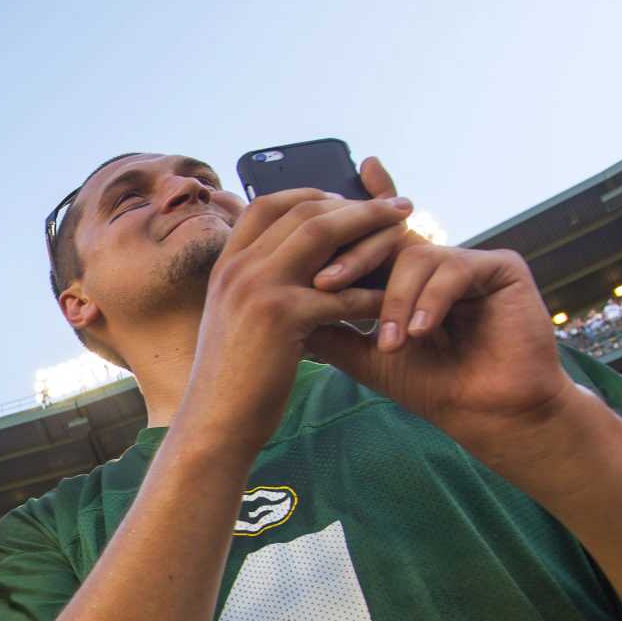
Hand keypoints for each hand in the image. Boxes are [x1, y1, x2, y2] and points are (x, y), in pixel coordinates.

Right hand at [179, 181, 404, 443]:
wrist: (214, 424)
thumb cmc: (231, 381)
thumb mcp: (234, 322)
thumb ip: (256, 290)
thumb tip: (300, 271)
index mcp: (226, 266)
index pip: (267, 204)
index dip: (312, 195)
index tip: (347, 202)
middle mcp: (237, 268)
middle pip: (303, 212)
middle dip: (356, 205)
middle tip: (397, 207)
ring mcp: (256, 288)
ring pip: (323, 235)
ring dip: (371, 229)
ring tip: (407, 230)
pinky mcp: (281, 317)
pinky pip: (341, 292)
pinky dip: (371, 293)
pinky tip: (393, 300)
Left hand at [306, 159, 577, 453]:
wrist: (482, 413)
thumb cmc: (427, 385)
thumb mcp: (363, 354)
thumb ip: (327, 327)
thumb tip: (276, 305)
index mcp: (401, 274)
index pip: (366, 240)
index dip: (339, 228)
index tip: (299, 232)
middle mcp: (434, 260)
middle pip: (382, 235)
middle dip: (350, 259)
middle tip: (323, 284)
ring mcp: (467, 260)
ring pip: (413, 254)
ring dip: (393, 299)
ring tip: (388, 343)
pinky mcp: (502, 267)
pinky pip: (454, 268)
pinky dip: (429, 301)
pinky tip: (418, 333)